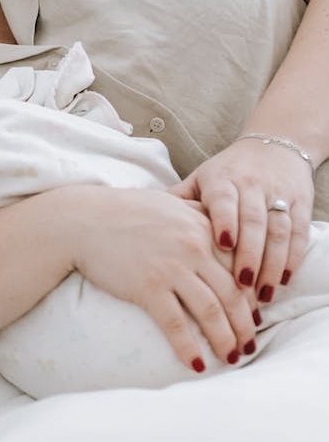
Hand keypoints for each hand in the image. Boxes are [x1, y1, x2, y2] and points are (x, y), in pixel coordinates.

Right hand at [67, 186, 255, 370]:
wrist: (82, 220)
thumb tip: (219, 232)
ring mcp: (171, 268)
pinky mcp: (147, 287)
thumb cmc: (121, 211)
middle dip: (245, 325)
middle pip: (233, 294)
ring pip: (211, 312)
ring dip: (225, 340)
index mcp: (202, 227)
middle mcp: (193, 247)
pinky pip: (176, 324)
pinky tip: (196, 364)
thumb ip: (197, 215)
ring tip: (231, 358)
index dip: (251, 296)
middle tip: (249, 346)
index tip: (254, 316)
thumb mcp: (169, 203)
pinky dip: (188, 347)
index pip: (240, 267)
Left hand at [169, 139, 314, 302]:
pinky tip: (284, 280)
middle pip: (254, 221)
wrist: (273, 147)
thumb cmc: (226, 171)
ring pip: (279, 231)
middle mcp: (252, 186)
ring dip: (272, 264)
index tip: (221, 245)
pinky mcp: (301, 204)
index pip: (224, 200)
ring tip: (262, 294)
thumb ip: (178, 199)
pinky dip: (294, 258)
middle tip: (241, 285)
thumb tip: (140, 215)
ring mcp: (279, 195)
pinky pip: (299, 234)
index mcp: (222, 180)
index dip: (225, 221)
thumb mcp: (199, 179)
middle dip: (250, 254)